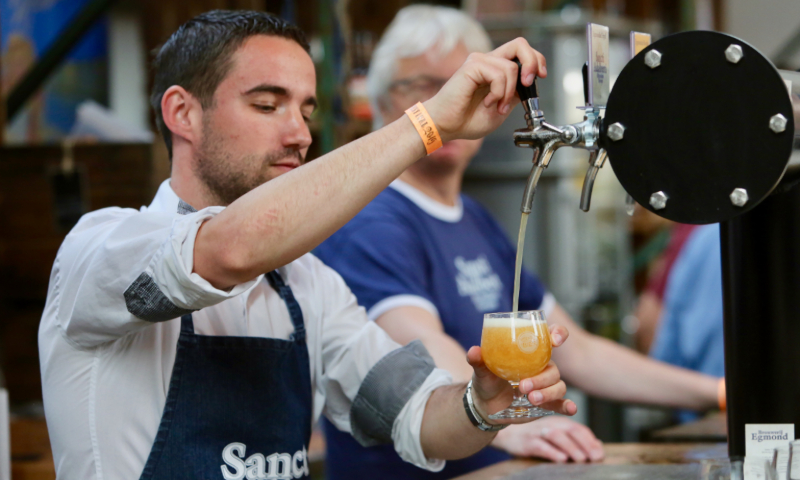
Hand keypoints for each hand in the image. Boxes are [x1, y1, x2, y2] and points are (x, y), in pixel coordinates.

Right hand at [423, 37, 546, 142]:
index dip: (536, 60)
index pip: (522, 51)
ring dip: (508, 93)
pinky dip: (498, 93)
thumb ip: (516, 94)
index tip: (540, 77)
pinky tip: (487, 102)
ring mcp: (479, 61)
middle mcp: (488, 60)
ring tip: (497, 106)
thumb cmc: (468, 120)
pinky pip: (498, 74)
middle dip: (532, 63)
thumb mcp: (502, 108)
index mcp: (496, 68)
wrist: (447, 126)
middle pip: (520, 44)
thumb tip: (531, 86)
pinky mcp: (472, 66)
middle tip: (528, 83)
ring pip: (511, 67)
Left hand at [467, 324, 575, 422]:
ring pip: (558, 385)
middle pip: (553, 368)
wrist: (486, 405)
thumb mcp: (481, 369)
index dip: (558, 334)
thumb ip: (478, 360)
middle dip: (541, 378)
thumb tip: (474, 352)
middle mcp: (541, 367)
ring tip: (530, 398)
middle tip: (523, 386)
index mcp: (529, 353)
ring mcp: (546, 385)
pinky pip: (562, 403)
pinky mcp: (548, 403)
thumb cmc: (487, 379)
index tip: (555, 340)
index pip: (549, 337)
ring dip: (547, 392)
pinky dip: (568, 405)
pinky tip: (570, 408)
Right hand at [491, 416, 604, 462]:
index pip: (579, 429)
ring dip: (570, 447)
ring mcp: (538, 432)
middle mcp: (551, 424)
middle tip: (594, 457)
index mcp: (560, 422)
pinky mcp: (527, 441)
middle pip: (570, 430)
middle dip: (584, 444)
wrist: (508, 434)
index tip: (599, 454)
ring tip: (581, 459)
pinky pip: (541, 445)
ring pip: (556, 436)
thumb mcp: (557, 434)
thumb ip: (576, 439)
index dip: (590, 440)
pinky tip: (561, 459)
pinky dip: (552, 451)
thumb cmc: (537, 436)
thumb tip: (598, 447)